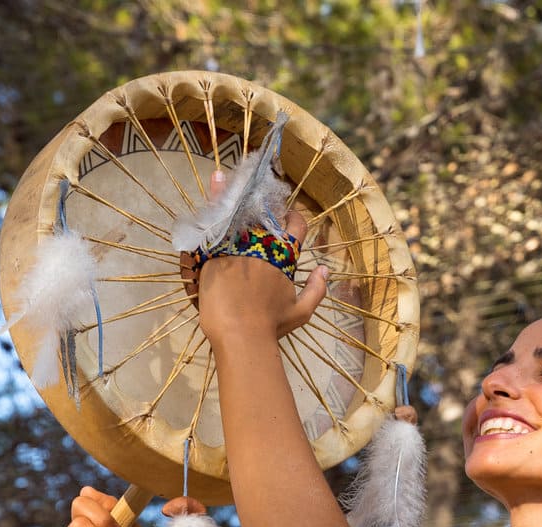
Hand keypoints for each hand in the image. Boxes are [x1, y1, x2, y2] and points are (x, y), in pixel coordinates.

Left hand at [196, 169, 327, 345]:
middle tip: (257, 195)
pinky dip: (216, 203)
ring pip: (240, 211)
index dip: (294, 217)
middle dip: (264, 203)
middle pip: (267, 213)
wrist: (239, 335)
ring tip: (228, 176)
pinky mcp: (215, 250)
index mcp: (285, 256)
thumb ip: (317, 289)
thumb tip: (325, 269)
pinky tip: (216, 183)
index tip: (289, 216)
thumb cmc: (270, 327)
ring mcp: (238, 246)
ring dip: (236, 193)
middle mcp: (263, 245)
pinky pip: (217, 221)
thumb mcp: (302, 312)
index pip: (297, 225)